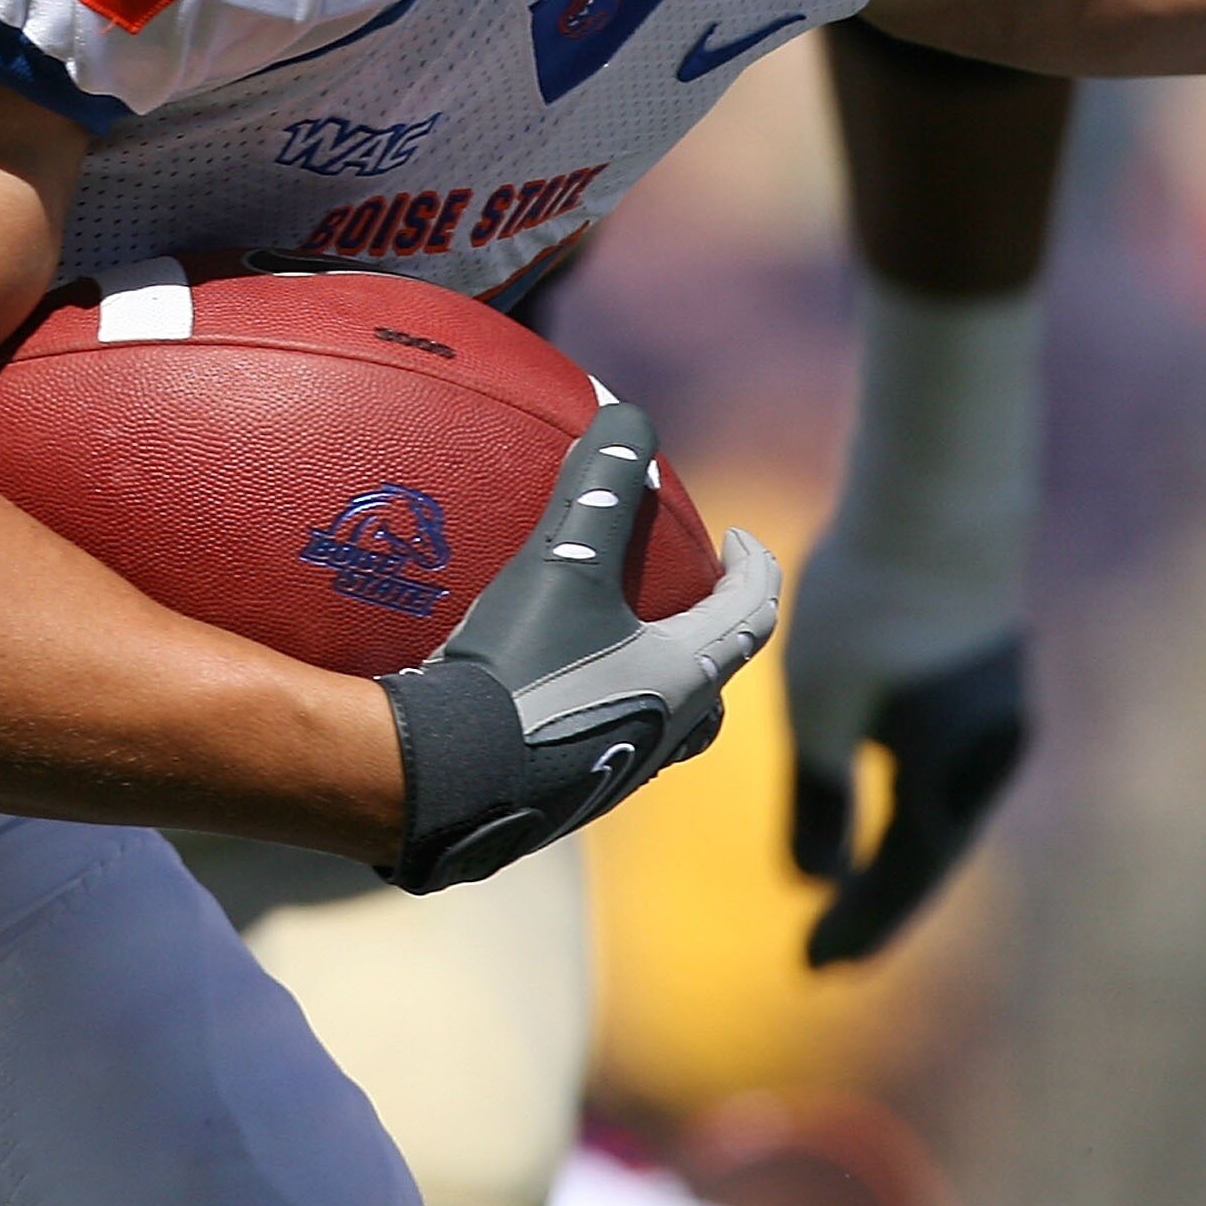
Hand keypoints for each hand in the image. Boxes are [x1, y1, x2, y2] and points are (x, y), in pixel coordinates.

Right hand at [380, 404, 779, 894]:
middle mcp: (664, 732)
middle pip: (713, 677)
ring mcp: (615, 771)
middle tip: (680, 595)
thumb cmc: (522, 671)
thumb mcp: (562, 563)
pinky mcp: (563, 794)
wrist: (448, 781)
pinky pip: (596, 737)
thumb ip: (598, 483)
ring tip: (609, 634)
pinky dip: (590, 700)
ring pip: (659, 717)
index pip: (752, 615)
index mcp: (683, 677)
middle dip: (708, 631)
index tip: (740, 537)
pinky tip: (533, 679)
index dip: (756, 568)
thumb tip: (627, 411)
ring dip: (651, 671)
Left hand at [785, 577, 1026, 965]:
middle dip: (880, 898)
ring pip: (942, 799)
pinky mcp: (986, 661)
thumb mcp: (826, 708)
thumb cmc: (873, 605)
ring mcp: (995, 706)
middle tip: (834, 946)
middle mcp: (987, 754)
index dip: (857, 925)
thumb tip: (814, 882)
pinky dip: (910, 785)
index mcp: (948, 778)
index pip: (900, 875)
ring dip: (899, 843)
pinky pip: (944, 752)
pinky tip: (887, 776)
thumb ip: (819, 799)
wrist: (941, 494)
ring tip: (857, 875)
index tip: (811, 968)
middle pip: (930, 848)